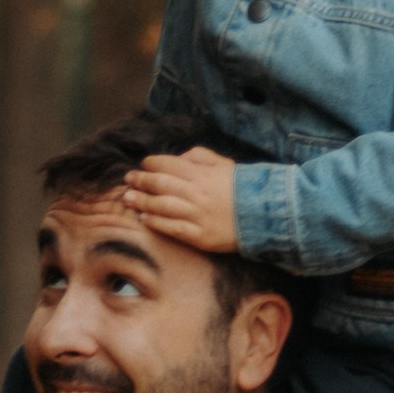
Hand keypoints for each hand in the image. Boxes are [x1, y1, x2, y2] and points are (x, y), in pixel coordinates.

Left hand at [120, 148, 238, 252]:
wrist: (265, 215)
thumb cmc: (243, 187)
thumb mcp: (224, 164)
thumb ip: (200, 157)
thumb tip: (178, 157)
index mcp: (201, 174)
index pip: (167, 164)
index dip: (151, 163)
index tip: (143, 165)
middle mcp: (196, 193)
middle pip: (159, 184)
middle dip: (140, 180)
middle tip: (129, 179)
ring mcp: (197, 215)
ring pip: (161, 206)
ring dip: (141, 201)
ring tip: (128, 199)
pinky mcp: (199, 235)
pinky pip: (171, 228)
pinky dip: (155, 222)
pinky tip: (144, 218)